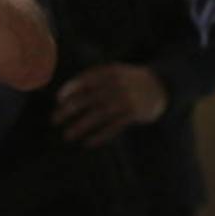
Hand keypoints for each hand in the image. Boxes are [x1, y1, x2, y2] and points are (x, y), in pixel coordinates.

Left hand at [53, 63, 167, 146]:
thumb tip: (63, 96)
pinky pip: (113, 127)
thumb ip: (91, 80)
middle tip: (54, 120)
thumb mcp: (112, 72)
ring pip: (98, 115)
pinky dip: (100, 136)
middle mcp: (115, 86)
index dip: (69, 90)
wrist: (160, 85)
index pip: (84, 80)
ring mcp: (125, 101)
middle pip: (87, 99)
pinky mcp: (133, 114)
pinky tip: (87, 143)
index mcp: (108, 72)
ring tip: (67, 135)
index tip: (58, 100)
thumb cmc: (126, 80)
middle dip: (68, 110)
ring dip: (80, 126)